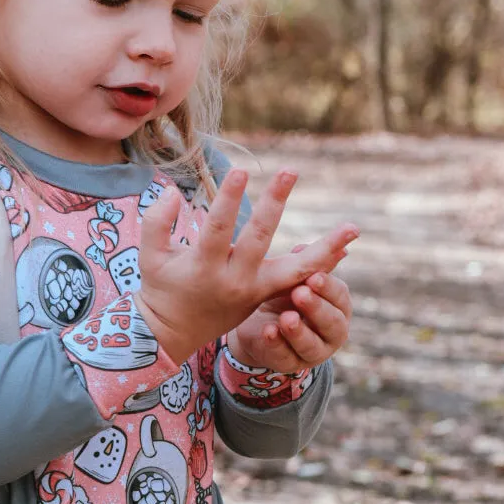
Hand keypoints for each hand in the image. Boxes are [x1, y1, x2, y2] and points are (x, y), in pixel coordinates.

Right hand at [135, 168, 358, 365]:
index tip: (239, 171)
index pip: (218, 229)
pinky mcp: (266, 296)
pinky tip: (344, 247)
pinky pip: (298, 279)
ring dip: (325, 248)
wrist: (173, 333)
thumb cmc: (160, 288)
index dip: (228, 200)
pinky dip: (321, 264)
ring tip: (353, 228)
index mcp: (204, 268)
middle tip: (290, 170)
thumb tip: (173, 190)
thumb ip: (156, 222)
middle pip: (260, 239)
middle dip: (274, 204)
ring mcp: (255, 291)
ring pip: (295, 270)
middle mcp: (234, 281)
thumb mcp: (150, 256)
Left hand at [228, 256, 353, 372]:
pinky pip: (284, 357)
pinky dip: (276, 344)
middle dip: (316, 309)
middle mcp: (333, 332)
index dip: (328, 288)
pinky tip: (268, 331)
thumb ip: (314, 263)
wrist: (257, 322)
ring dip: (298, 331)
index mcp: (339, 307)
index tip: (313, 276)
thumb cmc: (284, 295)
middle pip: (332, 324)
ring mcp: (313, 352)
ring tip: (286, 318)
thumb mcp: (295, 277)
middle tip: (300, 293)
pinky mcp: (289, 365)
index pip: (340, 297)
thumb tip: (341, 245)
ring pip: (311, 345)